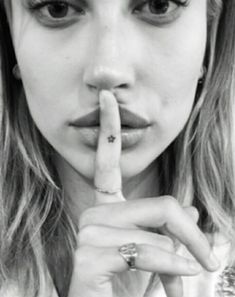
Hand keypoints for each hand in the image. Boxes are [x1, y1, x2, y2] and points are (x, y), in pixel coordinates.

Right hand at [68, 91, 218, 296]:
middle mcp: (95, 213)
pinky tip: (176, 285)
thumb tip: (191, 210)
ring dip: (180, 256)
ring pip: (155, 227)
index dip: (108, 129)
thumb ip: (169, 232)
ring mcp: (89, 232)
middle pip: (159, 204)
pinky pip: (143, 250)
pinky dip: (169, 267)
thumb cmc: (126, 288)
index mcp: (108, 208)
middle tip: (209, 259)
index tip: (106, 98)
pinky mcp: (88, 255)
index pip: (108, 162)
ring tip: (186, 278)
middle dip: (191, 233)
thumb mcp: (157, 257)